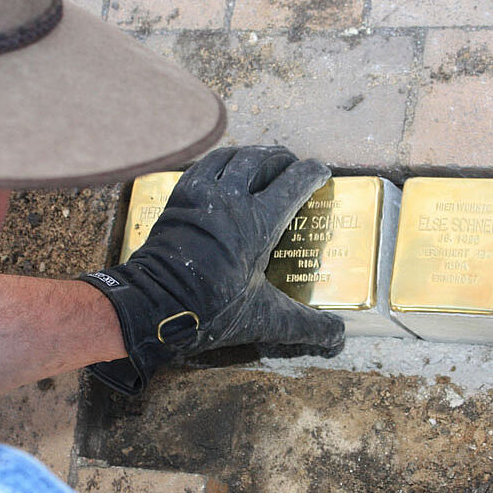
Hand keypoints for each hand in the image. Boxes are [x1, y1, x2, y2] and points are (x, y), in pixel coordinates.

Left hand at [79, 146, 344, 394]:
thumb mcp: (265, 320)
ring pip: (232, 157)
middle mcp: (231, 198)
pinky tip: (225, 168)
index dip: (311, 173)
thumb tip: (339, 337)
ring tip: (262, 160)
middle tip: (292, 164)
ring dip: (251, 155)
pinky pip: (204, 165)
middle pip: (262, 161)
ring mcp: (201, 194)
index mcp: (258, 222)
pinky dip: (221, 160)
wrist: (153, 305)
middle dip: (281, 158)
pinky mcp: (179, 197)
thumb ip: (306, 326)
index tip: (321, 172)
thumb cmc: (212, 310)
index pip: (293, 183)